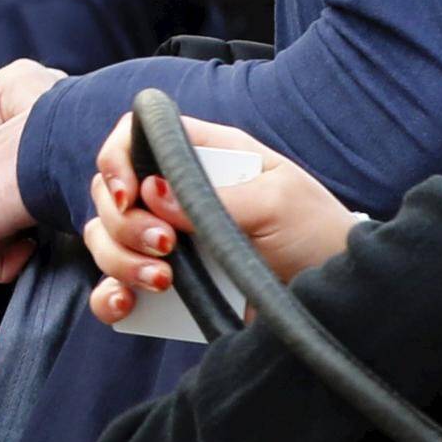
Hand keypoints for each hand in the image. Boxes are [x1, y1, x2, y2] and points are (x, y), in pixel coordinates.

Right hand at [84, 117, 356, 330]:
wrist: (336, 296)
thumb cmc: (316, 232)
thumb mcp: (278, 201)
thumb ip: (216, 197)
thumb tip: (153, 193)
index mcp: (206, 158)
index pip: (136, 137)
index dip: (118, 158)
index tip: (130, 193)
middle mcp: (176, 196)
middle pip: (111, 193)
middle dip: (123, 222)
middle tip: (166, 246)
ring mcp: (167, 243)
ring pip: (104, 239)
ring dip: (119, 260)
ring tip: (164, 281)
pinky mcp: (165, 288)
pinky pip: (114, 288)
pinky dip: (109, 296)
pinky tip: (127, 303)